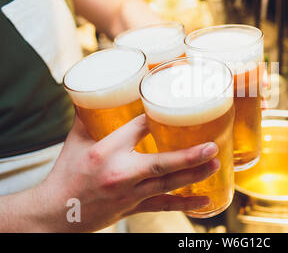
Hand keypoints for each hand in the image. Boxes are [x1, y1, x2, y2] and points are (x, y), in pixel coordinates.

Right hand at [33, 115, 219, 231]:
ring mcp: (129, 194)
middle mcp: (119, 174)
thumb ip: (89, 116)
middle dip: (189, 156)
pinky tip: (207, 200)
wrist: (56, 213)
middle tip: (212, 146)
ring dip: (193, 175)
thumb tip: (97, 90)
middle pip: (160, 164)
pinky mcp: (134, 208)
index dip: (157, 116)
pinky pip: (164, 206)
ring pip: (167, 186)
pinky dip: (186, 204)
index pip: (137, 129)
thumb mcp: (75, 141)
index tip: (176, 105)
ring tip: (216, 164)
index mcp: (104, 151)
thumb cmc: (66, 173)